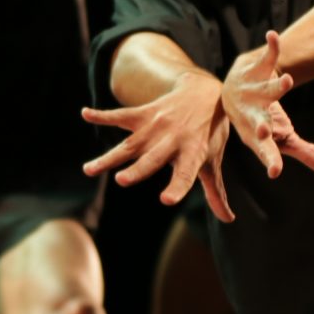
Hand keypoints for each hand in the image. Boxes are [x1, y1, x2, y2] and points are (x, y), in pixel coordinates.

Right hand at [81, 69, 236, 220]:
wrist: (204, 93)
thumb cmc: (210, 133)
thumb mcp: (214, 160)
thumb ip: (215, 192)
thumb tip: (228, 220)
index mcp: (192, 153)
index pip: (185, 175)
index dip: (177, 187)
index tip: (166, 200)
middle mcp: (172, 140)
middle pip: (152, 158)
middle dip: (137, 169)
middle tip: (121, 181)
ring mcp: (156, 126)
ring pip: (129, 145)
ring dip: (109, 157)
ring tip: (88, 170)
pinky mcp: (144, 114)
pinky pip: (121, 115)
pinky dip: (103, 115)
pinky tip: (85, 114)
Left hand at [220, 31, 313, 181]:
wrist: (234, 91)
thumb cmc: (260, 120)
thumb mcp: (283, 138)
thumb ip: (307, 154)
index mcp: (257, 135)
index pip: (265, 151)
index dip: (270, 160)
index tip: (275, 172)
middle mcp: (251, 114)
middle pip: (257, 121)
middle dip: (261, 126)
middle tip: (265, 131)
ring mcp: (252, 92)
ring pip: (266, 89)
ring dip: (277, 86)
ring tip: (289, 80)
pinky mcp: (255, 70)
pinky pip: (265, 59)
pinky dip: (271, 48)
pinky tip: (274, 36)